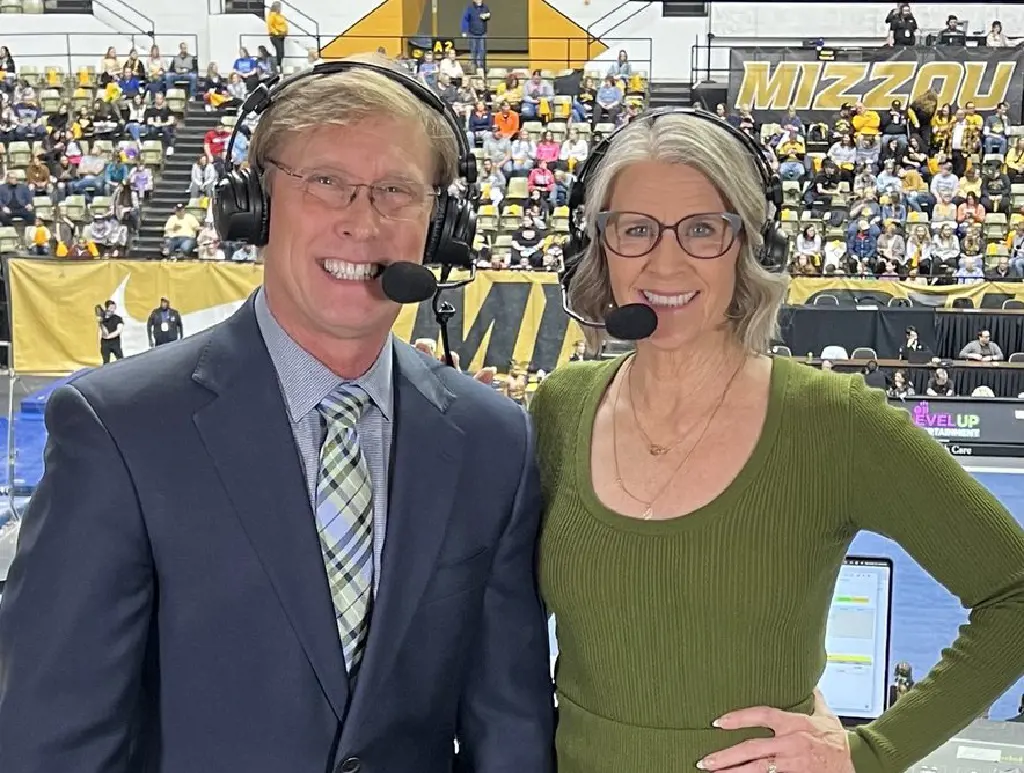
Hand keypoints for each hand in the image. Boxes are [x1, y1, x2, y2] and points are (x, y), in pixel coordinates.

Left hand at [698, 689, 853, 772]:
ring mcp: (791, 763)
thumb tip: (808, 682)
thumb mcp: (825, 714)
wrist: (856, 762)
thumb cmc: (837, 739)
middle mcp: (789, 743)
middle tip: (705, 761)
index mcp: (793, 723)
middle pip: (752, 748)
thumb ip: (813, 698)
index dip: (738, 718)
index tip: (718, 722)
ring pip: (757, 769)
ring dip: (733, 772)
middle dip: (726, 756)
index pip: (761, 715)